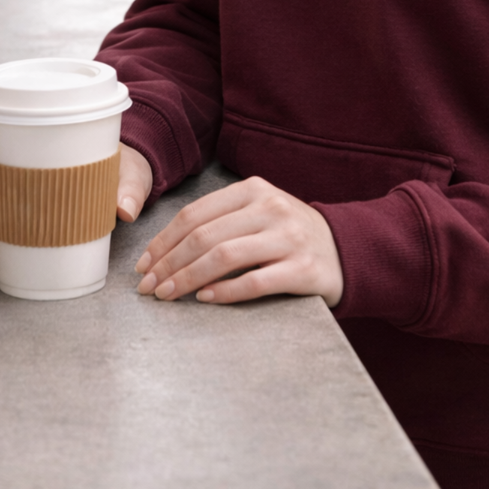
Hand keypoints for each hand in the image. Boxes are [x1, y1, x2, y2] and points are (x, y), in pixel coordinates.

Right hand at [0, 142, 153, 276]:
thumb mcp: (130, 174)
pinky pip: (10, 234)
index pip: (3, 163)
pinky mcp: (38, 223)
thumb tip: (125, 210)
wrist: (131, 178)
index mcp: (46, 159)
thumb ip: (128, 189)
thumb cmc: (125, 168)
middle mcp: (29, 180)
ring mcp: (30, 203)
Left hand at [134, 176, 343, 307]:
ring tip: (168, 295)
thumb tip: (163, 252)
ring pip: (224, 257)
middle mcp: (271, 208)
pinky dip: (225, 292)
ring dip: (188, 279)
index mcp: (253, 190)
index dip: (163, 241)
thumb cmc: (288, 234)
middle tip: (148, 287)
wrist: (345, 250)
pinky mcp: (303, 269)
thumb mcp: (258, 213)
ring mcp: (289, 238)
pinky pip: (255, 282)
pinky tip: (205, 299)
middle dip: (168, 264)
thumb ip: (220, 222)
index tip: (143, 265)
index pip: (195, 214)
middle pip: (204, 236)